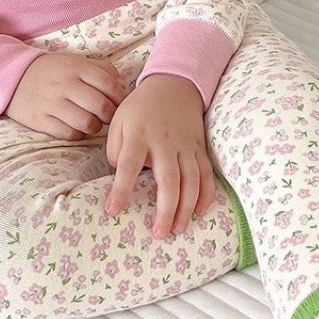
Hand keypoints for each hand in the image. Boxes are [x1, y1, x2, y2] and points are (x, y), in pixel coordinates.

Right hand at [6, 52, 127, 139]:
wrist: (14, 78)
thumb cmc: (53, 71)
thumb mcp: (76, 61)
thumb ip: (101, 69)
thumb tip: (122, 85)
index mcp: (77, 67)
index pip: (110, 85)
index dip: (120, 98)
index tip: (120, 103)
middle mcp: (65, 84)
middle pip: (100, 106)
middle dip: (109, 115)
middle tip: (107, 117)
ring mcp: (52, 103)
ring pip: (86, 123)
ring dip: (94, 127)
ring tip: (92, 123)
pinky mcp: (40, 120)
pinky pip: (68, 134)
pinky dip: (77, 134)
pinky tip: (76, 128)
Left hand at [104, 74, 215, 238]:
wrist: (173, 85)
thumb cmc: (141, 108)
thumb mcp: (119, 120)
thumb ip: (115, 148)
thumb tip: (119, 174)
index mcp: (139, 135)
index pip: (128, 165)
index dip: (120, 189)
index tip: (112, 210)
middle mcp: (164, 142)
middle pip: (168, 179)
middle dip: (165, 209)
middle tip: (159, 233)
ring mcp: (185, 145)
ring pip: (191, 180)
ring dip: (186, 207)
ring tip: (178, 229)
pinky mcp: (199, 148)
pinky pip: (206, 173)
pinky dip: (206, 194)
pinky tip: (200, 212)